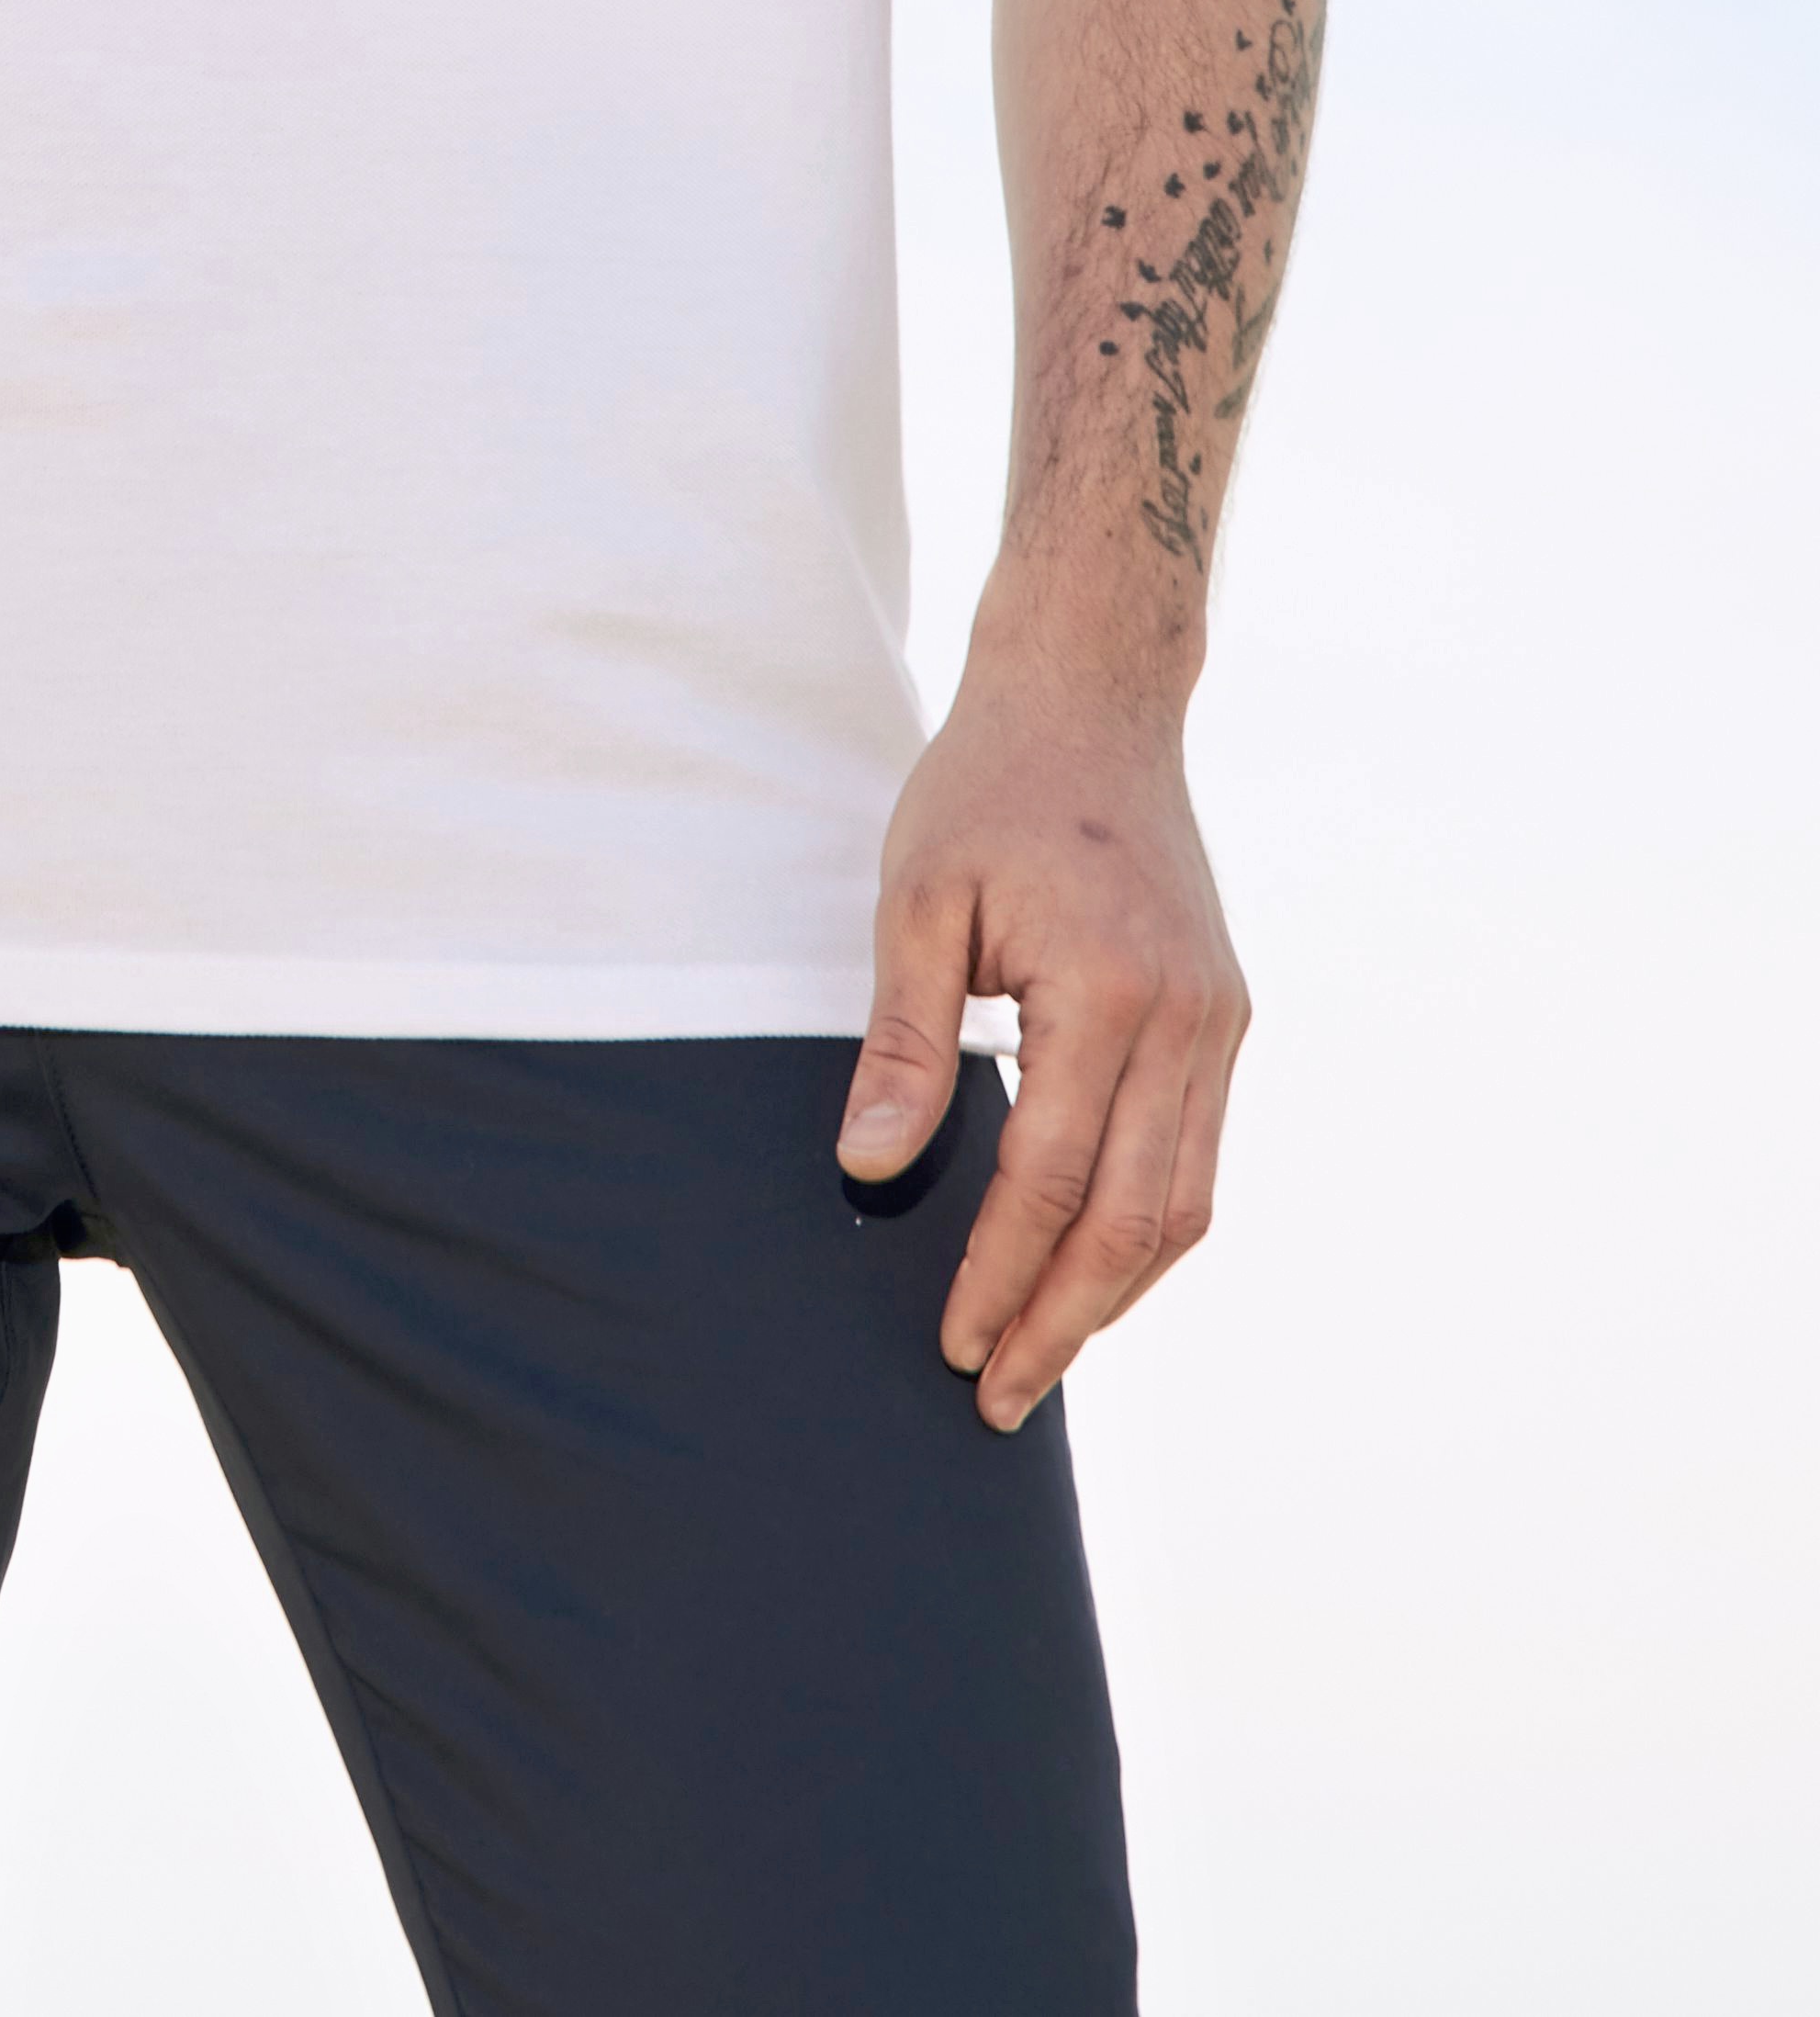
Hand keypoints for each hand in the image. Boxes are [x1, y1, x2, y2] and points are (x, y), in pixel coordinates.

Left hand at [835, 653, 1248, 1431]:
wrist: (1091, 701)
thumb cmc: (990, 788)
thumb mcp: (919, 898)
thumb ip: (904, 1039)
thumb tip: (871, 1167)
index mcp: (1109, 988)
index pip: (1051, 1178)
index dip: (1000, 1275)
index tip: (953, 1344)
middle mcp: (1187, 1019)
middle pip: (1136, 1222)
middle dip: (1063, 1322)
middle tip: (998, 1396)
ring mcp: (1220, 1022)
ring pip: (1185, 1206)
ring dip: (1114, 1295)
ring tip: (1041, 1355)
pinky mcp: (1225, 1018)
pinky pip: (1196, 1157)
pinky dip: (1146, 1230)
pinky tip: (1089, 1266)